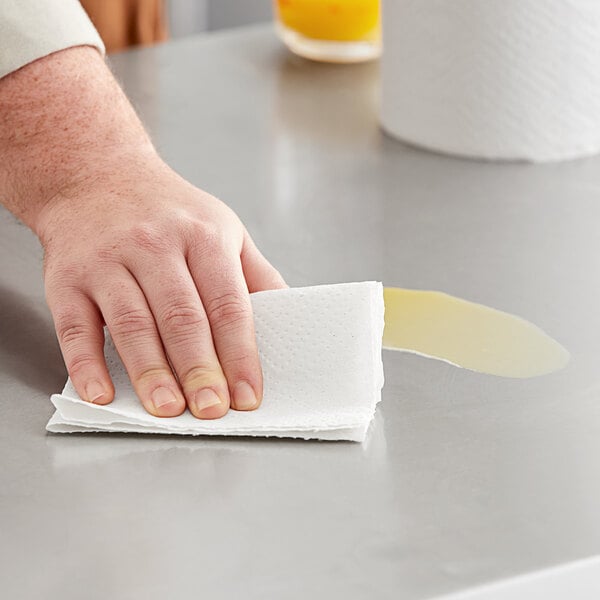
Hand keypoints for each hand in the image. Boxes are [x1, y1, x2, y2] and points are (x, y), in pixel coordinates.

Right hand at [37, 155, 285, 418]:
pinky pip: (75, 326)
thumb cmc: (168, 211)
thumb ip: (255, 274)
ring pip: (133, 324)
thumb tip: (286, 318)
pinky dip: (85, 363)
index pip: (228, 304)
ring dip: (151, 372)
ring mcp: (108, 261)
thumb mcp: (223, 227)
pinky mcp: (67, 278)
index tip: (247, 394)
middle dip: (199, 369)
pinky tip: (100, 393)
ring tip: (168, 409)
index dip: (240, 353)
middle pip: (182, 317)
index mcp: (203, 237)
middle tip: (211, 409)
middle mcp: (155, 245)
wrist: (96, 175)